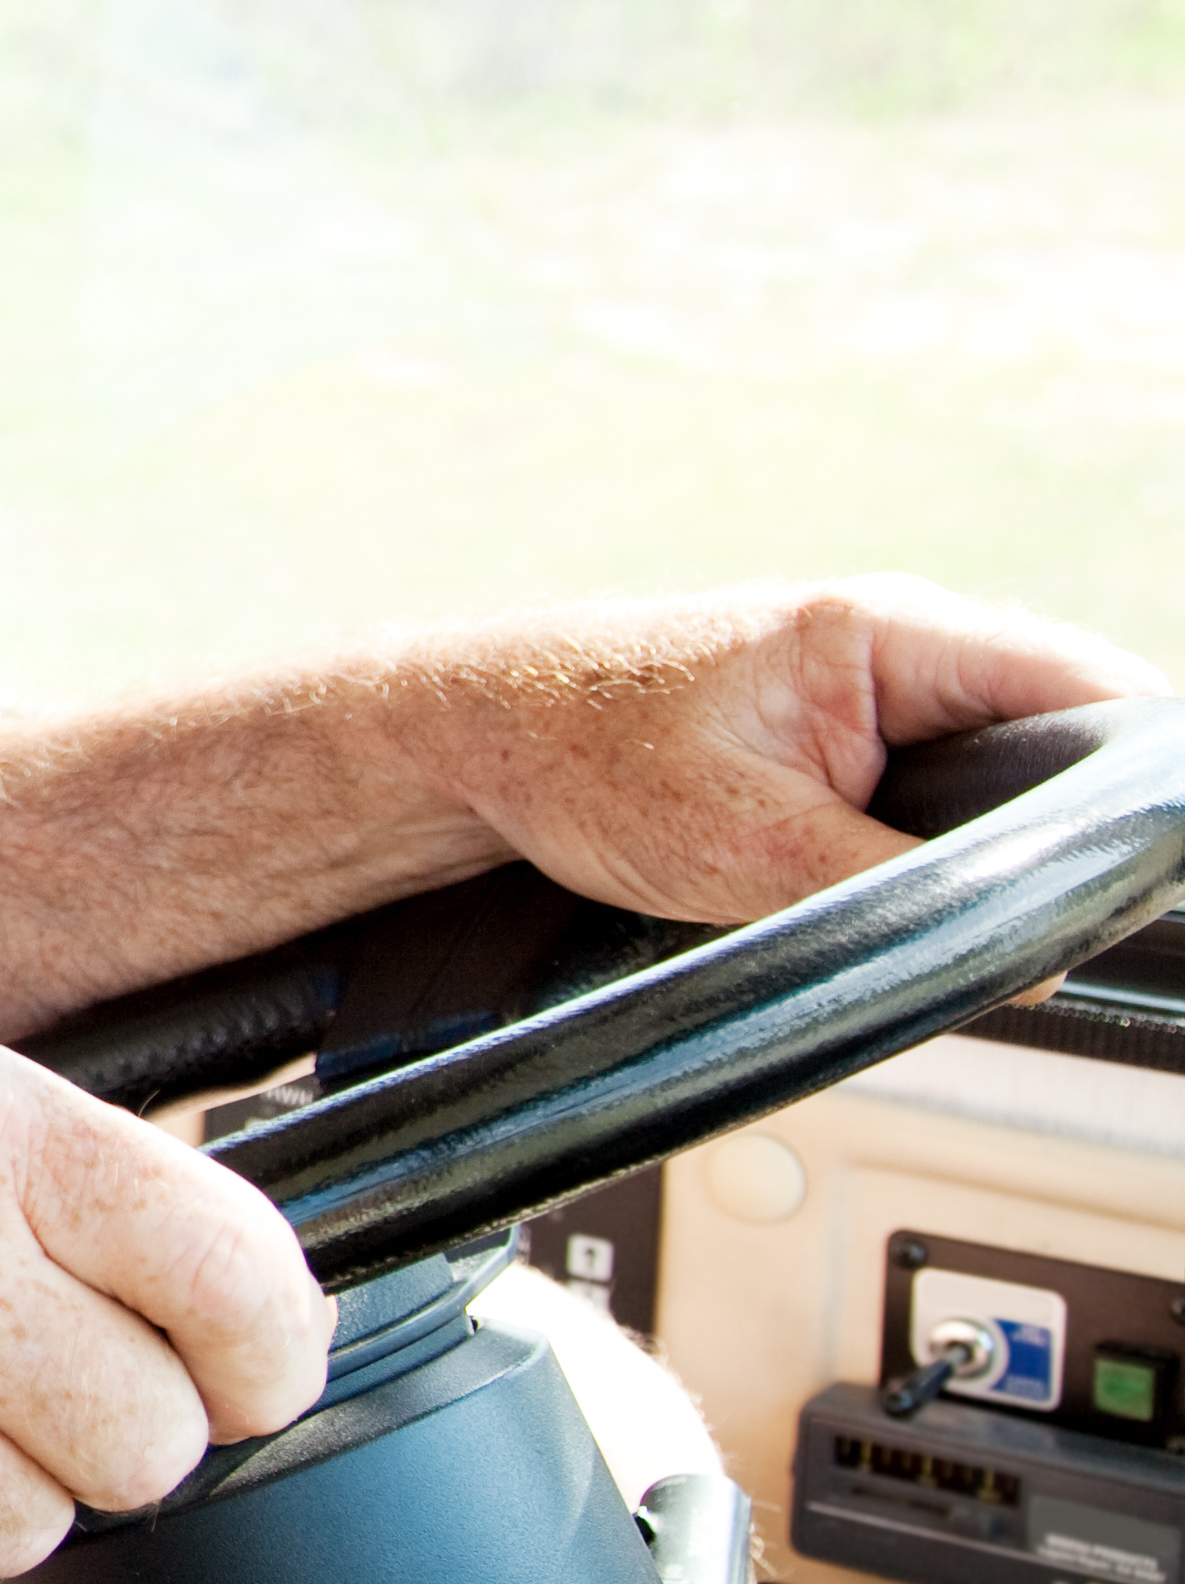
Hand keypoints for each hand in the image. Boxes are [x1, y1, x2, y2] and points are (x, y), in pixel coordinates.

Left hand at [405, 579, 1162, 930]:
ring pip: (999, 778)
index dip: (1128, 784)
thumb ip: (891, 892)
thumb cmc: (569, 749)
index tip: (1124, 870)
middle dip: (1059, 831)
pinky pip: (935, 796)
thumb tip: (1016, 953)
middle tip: (1038, 912)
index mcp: (892, 631)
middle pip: (1060, 742)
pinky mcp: (841, 741)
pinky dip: (935, 849)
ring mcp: (873, 693)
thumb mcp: (743, 845)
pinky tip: (908, 892)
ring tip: (967, 907)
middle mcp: (900, 647)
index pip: (1091, 692)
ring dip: (994, 846)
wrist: (464, 738)